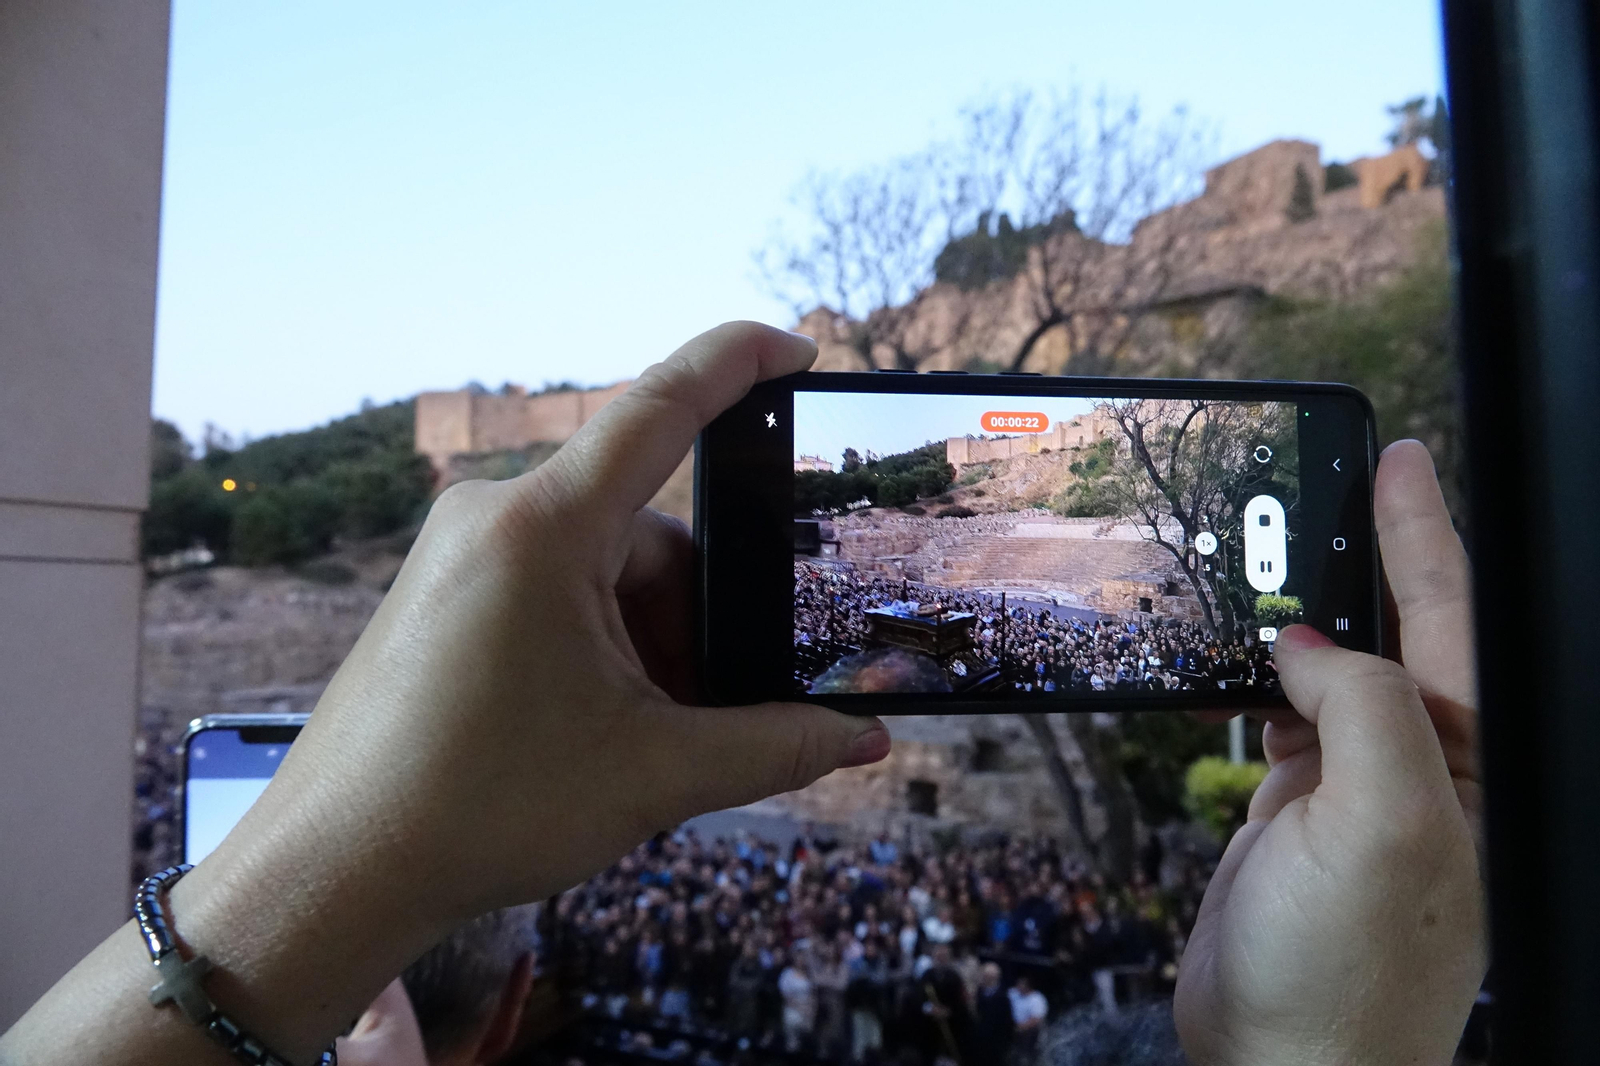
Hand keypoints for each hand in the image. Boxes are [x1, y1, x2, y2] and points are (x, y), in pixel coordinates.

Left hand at [0, 323, 891, 1065]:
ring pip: (605, 571)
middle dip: (701, 619)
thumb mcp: (654, 773)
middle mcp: (494, 517)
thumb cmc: (477, 809)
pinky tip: (599, 729)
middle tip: (711, 712)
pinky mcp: (443, 594)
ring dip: (651, 643)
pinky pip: (555, 590)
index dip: (738, 362)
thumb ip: (776, 747)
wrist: (331, 872)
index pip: (662, 406)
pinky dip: (601, 645)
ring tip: (643, 743)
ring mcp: (460, 555)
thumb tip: (865, 741)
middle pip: (651, 533)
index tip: (798, 347)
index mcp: (545, 529)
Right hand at [1174, 440, 1484, 1065]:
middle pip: (1391, 630)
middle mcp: (1423, 765)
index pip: (1451, 619)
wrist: (1279, 1059)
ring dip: (1292, 617)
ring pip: (1327, 667)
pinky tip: (1230, 659)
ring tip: (1256, 561)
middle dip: (1359, 556)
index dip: (1423, 533)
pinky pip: (1280, 712)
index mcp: (1470, 763)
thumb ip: (1362, 707)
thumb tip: (1308, 644)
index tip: (1400, 459)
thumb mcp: (1384, 822)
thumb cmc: (1352, 971)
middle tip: (1317, 485)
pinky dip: (1251, 678)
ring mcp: (1356, 784)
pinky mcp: (1298, 804)